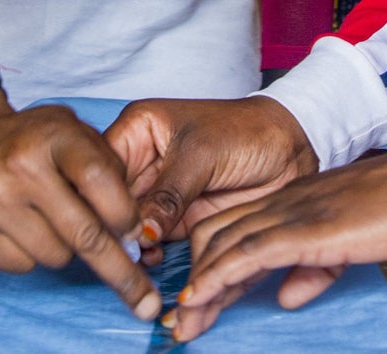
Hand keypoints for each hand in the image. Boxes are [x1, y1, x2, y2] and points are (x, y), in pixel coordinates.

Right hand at [0, 88, 158, 319]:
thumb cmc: (33, 138)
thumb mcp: (75, 131)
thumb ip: (107, 166)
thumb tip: (130, 227)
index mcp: (55, 135)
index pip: (99, 179)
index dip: (124, 213)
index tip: (137, 235)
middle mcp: (21, 167)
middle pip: (83, 232)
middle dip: (118, 268)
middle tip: (143, 298)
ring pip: (55, 255)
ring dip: (66, 247)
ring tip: (53, 219)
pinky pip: (22, 266)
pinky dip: (32, 255)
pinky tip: (23, 226)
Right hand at [104, 95, 317, 247]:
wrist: (288, 151)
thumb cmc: (246, 132)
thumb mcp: (201, 155)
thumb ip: (167, 194)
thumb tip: (137, 234)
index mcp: (139, 128)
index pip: (100, 164)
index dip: (97, 195)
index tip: (100, 221)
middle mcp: (141, 160)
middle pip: (108, 199)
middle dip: (110, 227)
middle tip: (119, 247)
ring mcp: (156, 192)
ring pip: (126, 225)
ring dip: (128, 246)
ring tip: (138, 256)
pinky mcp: (174, 218)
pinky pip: (150, 243)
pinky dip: (148, 255)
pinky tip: (153, 258)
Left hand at [166, 152, 386, 342]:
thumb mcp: (349, 244)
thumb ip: (315, 268)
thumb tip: (287, 295)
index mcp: (293, 202)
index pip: (233, 229)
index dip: (208, 267)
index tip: (194, 303)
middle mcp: (283, 202)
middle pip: (215, 234)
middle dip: (194, 279)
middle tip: (181, 321)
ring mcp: (291, 212)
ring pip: (223, 242)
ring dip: (198, 286)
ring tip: (184, 322)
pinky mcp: (304, 228)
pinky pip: (248, 252)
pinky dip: (218, 277)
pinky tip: (202, 297)